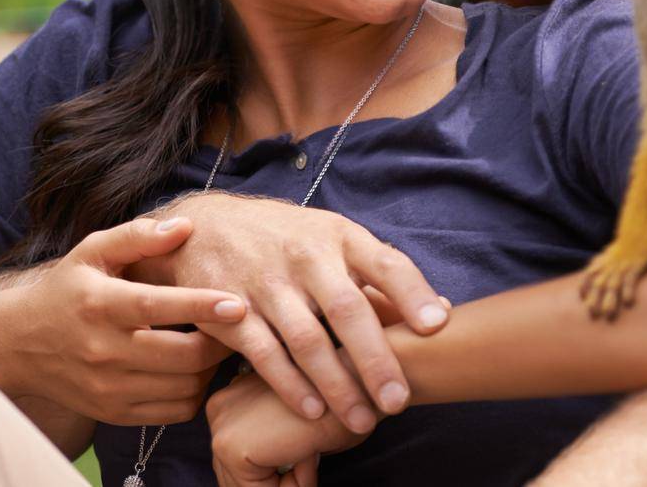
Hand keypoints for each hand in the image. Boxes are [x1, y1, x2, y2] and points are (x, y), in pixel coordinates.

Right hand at [0, 215, 245, 423]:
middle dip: (220, 342)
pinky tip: (192, 369)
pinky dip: (194, 392)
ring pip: (184, 388)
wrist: (19, 344)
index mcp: (100, 304)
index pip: (156, 307)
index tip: (238, 303)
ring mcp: (108, 388)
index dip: (201, 306)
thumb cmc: (66, 289)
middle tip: (235, 324)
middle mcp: (103, 350)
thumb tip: (185, 227)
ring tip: (214, 343)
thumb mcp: (93, 251)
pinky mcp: (114, 413)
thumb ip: (138, 236)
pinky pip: (173, 412)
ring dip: (210, 368)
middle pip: (181, 356)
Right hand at [133, 193, 448, 430]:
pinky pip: (264, 353)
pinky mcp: (231, 308)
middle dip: (375, 358)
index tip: (437, 325)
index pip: (384, 262)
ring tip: (362, 420)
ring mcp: (266, 282)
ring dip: (336, 384)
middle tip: (398, 401)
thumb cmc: (288, 239)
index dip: (411, 293)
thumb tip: (437, 313)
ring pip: (306, 339)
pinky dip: (289, 385)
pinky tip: (313, 411)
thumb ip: (376, 279)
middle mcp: (305, 256)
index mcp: (339, 236)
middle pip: (346, 308)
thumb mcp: (332, 242)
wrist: (209, 226)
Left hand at [208, 371, 370, 486]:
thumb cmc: (342, 405)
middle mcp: (218, 408)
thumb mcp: (294, 426)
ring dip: (287, 482)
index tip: (304, 443)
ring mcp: (221, 427)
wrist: (359, 386)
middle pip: (237, 477)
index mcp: (232, 399)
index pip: (241, 464)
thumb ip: (273, 446)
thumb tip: (275, 472)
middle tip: (309, 453)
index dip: (280, 469)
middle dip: (279, 478)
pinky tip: (305, 455)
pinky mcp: (232, 447)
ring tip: (308, 452)